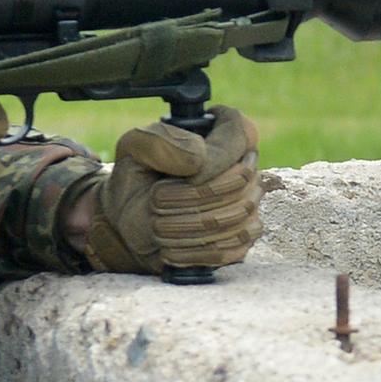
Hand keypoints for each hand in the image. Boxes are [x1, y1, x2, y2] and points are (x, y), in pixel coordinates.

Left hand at [85, 106, 260, 274]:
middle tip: (154, 202)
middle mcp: (246, 164)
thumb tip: (200, 159)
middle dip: (188, 199)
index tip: (176, 175)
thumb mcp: (134, 149)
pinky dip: (193, 252)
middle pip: (238, 184)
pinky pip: (232, 248)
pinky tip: (170, 247)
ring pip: (235, 219)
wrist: (130, 220)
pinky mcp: (244, 236)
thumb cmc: (137, 177)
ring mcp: (250, 202)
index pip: (241, 137)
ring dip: (185, 227)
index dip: (211, 162)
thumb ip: (160, 142)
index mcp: (227, 129)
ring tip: (157, 224)